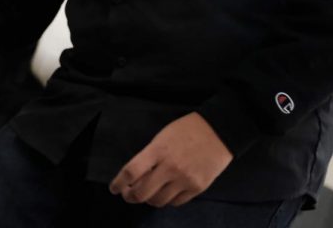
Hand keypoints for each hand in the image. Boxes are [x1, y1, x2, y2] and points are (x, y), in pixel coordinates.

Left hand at [109, 112, 232, 207]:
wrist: (219, 131)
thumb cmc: (187, 130)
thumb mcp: (162, 137)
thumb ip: (149, 157)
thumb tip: (135, 177)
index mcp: (158, 150)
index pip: (131, 172)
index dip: (118, 183)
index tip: (114, 188)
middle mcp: (170, 167)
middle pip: (141, 193)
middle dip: (130, 197)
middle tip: (128, 194)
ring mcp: (185, 179)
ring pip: (158, 201)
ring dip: (149, 200)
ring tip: (148, 193)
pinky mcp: (198, 188)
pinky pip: (176, 202)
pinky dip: (167, 200)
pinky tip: (165, 192)